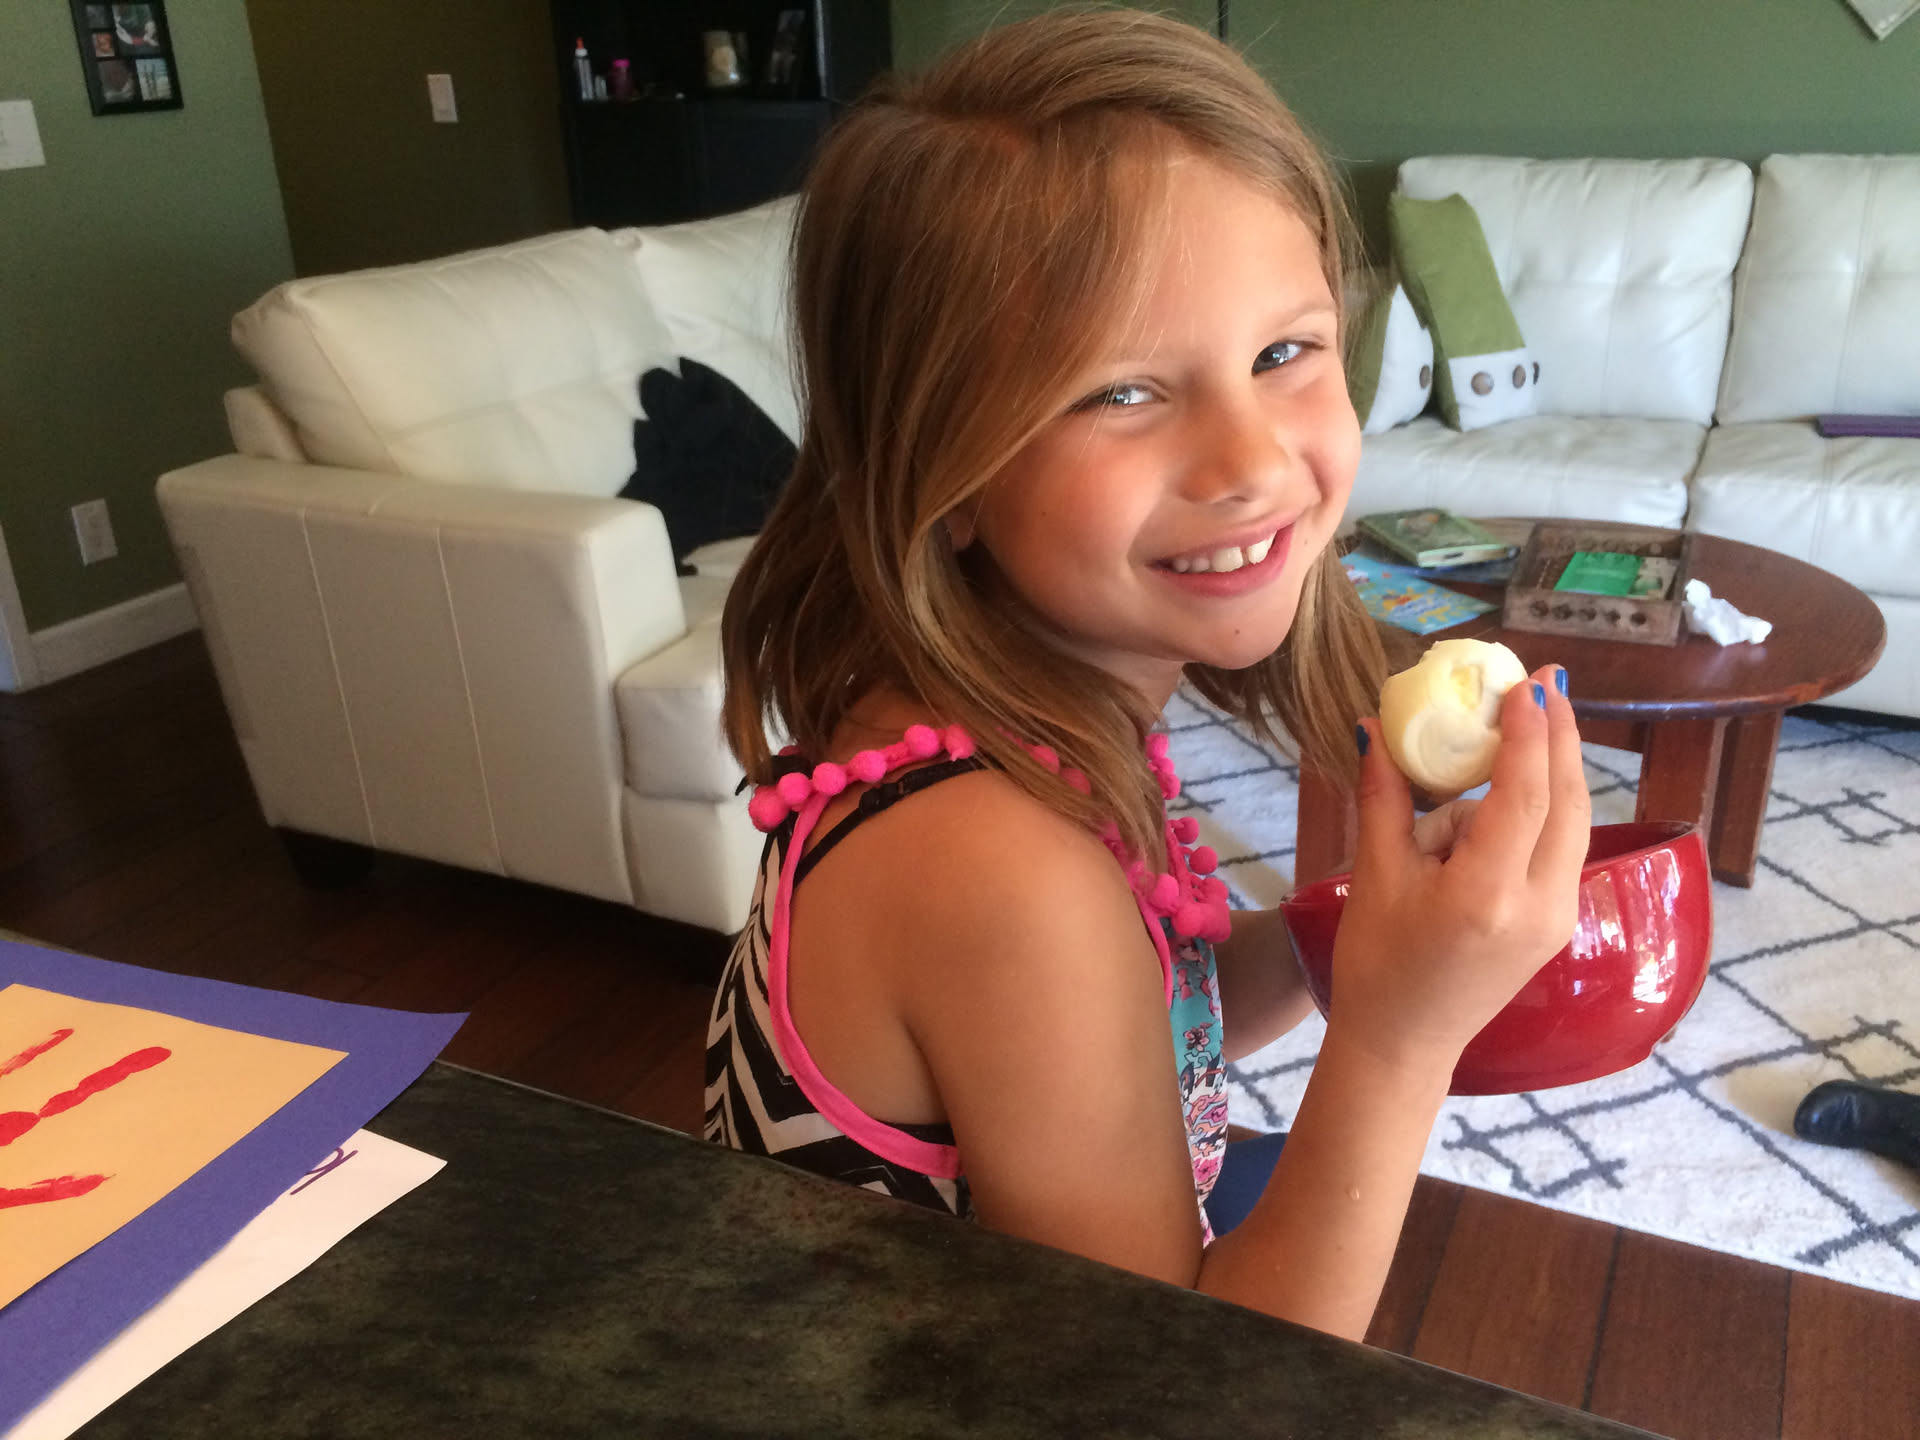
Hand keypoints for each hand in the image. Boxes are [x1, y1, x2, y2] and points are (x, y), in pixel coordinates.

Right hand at [1325, 665, 1588, 1077]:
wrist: (1404, 1043)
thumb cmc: (1376, 964)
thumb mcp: (1376, 877)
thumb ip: (1385, 797)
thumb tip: (1373, 726)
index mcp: (1486, 895)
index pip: (1524, 795)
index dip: (1528, 733)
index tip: (1522, 684)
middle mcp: (1538, 905)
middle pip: (1568, 802)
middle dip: (1561, 737)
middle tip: (1545, 683)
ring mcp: (1557, 917)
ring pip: (1575, 823)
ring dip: (1559, 767)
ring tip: (1539, 716)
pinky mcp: (1557, 923)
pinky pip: (1564, 846)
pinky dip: (1552, 804)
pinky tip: (1530, 776)